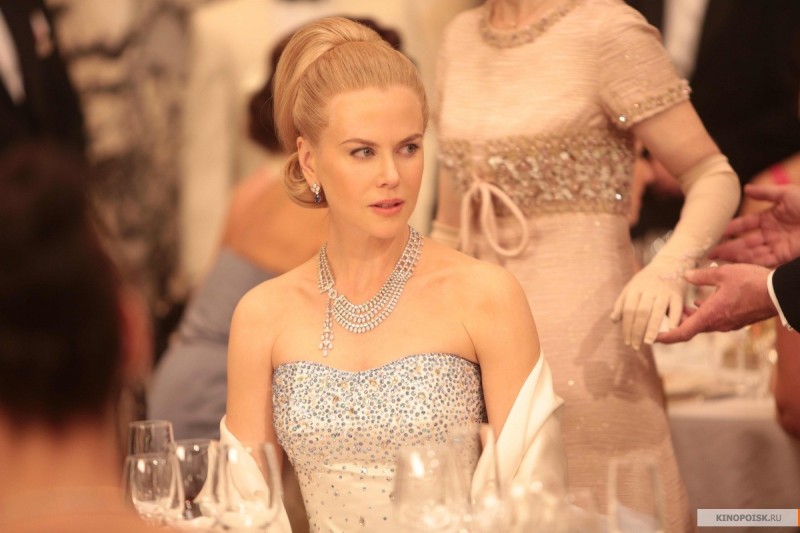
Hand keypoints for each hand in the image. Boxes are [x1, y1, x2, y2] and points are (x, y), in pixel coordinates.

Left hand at [611, 255, 688, 348]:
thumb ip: (622, 303)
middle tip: (635, 346)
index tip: (626, 341)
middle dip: (637, 331)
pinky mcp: (677, 294)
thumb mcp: (631, 287)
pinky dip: (673, 320)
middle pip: (641, 313)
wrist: (669, 263)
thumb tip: (614, 320)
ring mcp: (664, 291)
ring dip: (651, 329)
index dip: (627, 327)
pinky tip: (669, 331)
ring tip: (647, 343)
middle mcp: (649, 290)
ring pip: (656, 312)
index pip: (628, 310)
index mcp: (635, 288)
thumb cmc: (647, 279)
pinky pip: (675, 308)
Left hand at [656, 264, 776, 343]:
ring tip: (679, 308)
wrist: (779, 293)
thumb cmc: (752, 282)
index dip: (666, 337)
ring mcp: (728, 324)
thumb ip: (701, 276)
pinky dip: (703, 314)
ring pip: (703, 324)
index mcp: (710, 315)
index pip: (682, 333)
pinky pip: (714, 320)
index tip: (653, 337)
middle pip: (690, 329)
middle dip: (675, 324)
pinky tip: (700, 303)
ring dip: (690, 318)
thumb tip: (685, 275)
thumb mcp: (722, 274)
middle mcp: (718, 324)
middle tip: (662, 318)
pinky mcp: (736, 321)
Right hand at [710, 184, 799, 266]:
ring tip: (718, 259)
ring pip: (751, 252)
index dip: (732, 228)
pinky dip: (749, 263)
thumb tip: (746, 188)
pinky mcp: (784, 256)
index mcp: (771, 217)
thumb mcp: (787, 194)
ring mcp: (777, 245)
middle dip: (728, 246)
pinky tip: (735, 263)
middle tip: (710, 252)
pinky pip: (763, 260)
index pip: (746, 224)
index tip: (718, 233)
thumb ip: (765, 192)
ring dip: (735, 256)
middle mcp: (771, 233)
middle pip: (745, 241)